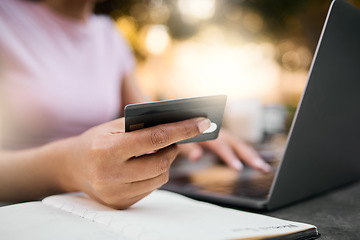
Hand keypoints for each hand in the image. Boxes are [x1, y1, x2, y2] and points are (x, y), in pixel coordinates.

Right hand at [57, 117, 210, 208]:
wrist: (72, 166)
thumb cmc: (96, 141)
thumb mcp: (114, 126)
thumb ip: (143, 125)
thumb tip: (179, 123)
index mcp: (108, 150)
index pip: (155, 138)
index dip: (183, 129)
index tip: (203, 122)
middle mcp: (110, 175)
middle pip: (161, 163)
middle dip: (174, 150)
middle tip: (176, 140)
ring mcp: (115, 193)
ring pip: (159, 178)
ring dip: (166, 163)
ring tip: (161, 152)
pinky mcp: (120, 204)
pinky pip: (151, 189)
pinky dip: (155, 175)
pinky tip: (147, 166)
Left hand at [179, 129, 271, 172]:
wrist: (181, 121)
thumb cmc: (180, 133)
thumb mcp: (180, 140)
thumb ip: (187, 148)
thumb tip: (196, 157)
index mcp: (207, 131)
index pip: (220, 144)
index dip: (229, 156)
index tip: (238, 168)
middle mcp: (218, 131)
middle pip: (236, 143)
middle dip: (250, 156)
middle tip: (261, 168)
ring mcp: (223, 135)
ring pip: (240, 145)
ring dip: (253, 156)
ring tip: (265, 169)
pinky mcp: (224, 140)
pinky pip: (238, 147)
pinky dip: (248, 155)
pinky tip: (257, 164)